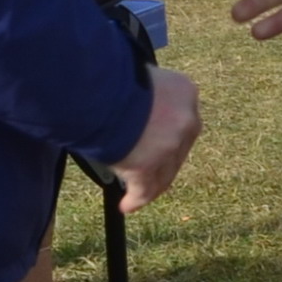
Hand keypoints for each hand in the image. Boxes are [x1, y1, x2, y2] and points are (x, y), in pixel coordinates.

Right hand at [108, 70, 203, 207]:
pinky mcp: (149, 166)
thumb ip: (147, 96)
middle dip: (161, 164)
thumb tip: (137, 112)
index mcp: (184, 91)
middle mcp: (185, 118)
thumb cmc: (109, 76)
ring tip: (134, 195)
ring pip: (164, 174)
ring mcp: (170, 145)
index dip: (168, 136)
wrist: (95, 87)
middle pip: (177, 150)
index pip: (182, 121)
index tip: (157, 145)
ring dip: (150, 186)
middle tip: (146, 172)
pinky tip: (126, 205)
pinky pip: (144, 190)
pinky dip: (135, 199)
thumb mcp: (139, 78)